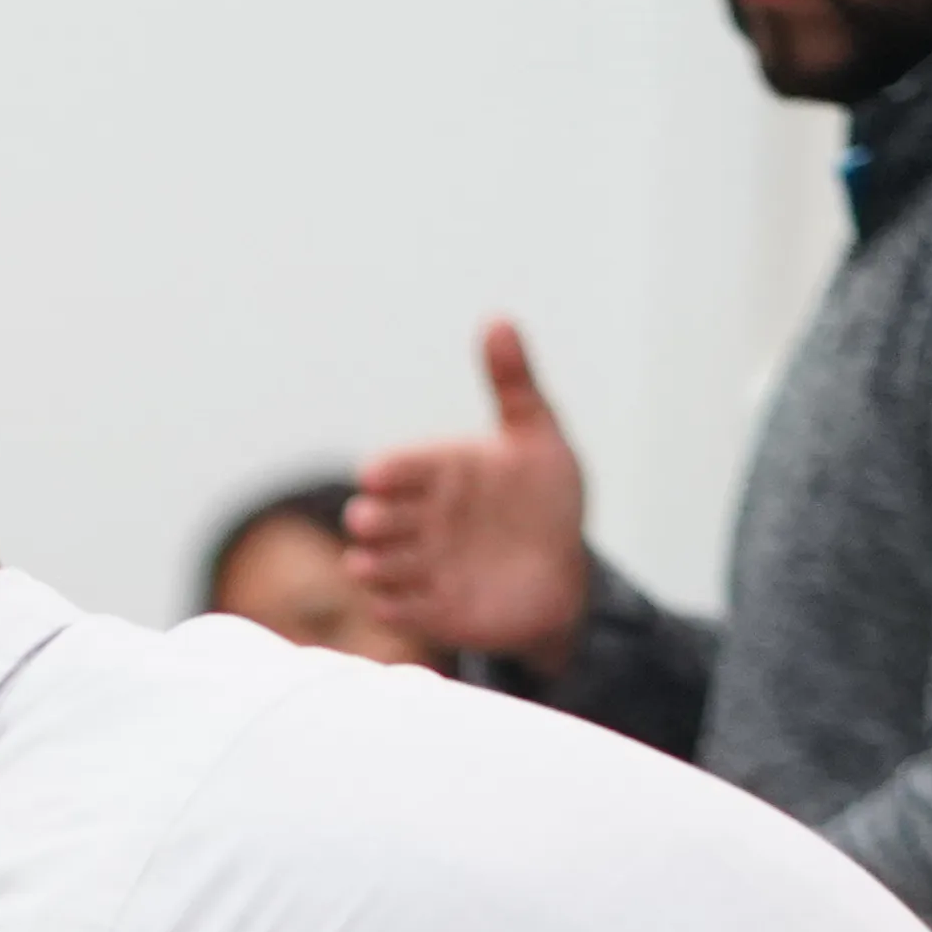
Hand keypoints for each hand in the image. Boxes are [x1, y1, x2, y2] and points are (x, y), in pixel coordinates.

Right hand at [345, 322, 593, 675]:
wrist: (563, 570)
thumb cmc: (545, 500)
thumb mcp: (538, 438)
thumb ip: (514, 384)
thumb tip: (497, 319)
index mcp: (437, 473)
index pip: (395, 469)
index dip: (385, 473)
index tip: (378, 476)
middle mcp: (418, 519)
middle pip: (372, 519)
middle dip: (368, 520)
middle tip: (372, 522)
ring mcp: (419, 566)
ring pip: (373, 566)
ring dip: (370, 566)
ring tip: (371, 567)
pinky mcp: (427, 610)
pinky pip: (394, 611)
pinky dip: (391, 607)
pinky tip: (401, 603)